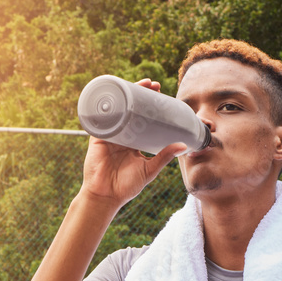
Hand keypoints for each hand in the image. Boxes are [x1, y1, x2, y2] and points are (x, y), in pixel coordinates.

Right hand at [80, 79, 186, 207]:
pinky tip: (115, 93)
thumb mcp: (149, 169)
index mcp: (133, 141)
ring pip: (118, 108)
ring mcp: (110, 134)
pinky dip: (107, 105)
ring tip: (140, 84)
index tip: (160, 93)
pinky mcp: (98, 136)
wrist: (106, 196)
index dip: (150, 105)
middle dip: (140, 94)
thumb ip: (164, 157)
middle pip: (131, 109)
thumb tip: (183, 145)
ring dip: (126, 94)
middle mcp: (121, 134)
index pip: (142, 118)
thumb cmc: (126, 186)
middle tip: (153, 85)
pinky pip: (102, 117)